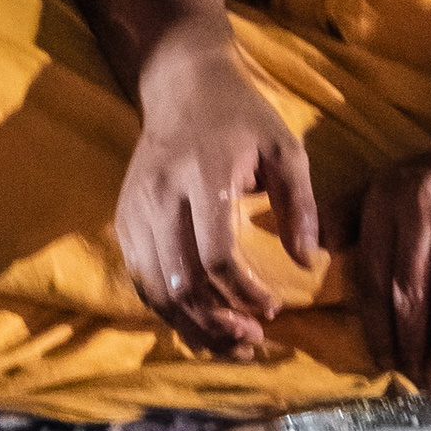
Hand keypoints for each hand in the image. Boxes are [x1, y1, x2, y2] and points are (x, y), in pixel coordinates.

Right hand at [116, 31, 320, 356]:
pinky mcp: (124, 219)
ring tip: (231, 344)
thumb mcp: (286, 148)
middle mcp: (159, 196)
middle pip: (180, 283)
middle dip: (218, 323)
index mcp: (202, 176)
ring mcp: (134, 210)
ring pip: (155, 290)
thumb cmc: (242, 118)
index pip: (215, 255)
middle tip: (254, 339)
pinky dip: (170, 312)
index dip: (244, 292)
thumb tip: (307, 261)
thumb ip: (300, 203)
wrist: (180, 85)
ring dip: (193, 327)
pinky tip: (202, 324)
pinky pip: (142, 280)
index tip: (274, 308)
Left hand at [356, 152, 430, 386]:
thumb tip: (307, 257)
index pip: (375, 276)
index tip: (384, 362)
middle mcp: (422, 200)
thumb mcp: (384, 185)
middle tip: (416, 378)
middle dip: (411, 340)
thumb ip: (346, 217)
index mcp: (385, 200)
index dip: (378, 325)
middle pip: (412, 288)